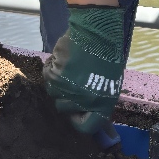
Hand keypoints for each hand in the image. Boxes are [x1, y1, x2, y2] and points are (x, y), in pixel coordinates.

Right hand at [45, 5, 125, 127]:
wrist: (98, 32)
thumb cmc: (108, 55)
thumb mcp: (110, 82)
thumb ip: (98, 98)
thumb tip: (88, 111)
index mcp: (102, 103)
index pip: (86, 126)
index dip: (79, 120)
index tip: (76, 112)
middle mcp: (82, 100)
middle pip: (64, 108)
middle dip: (66, 97)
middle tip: (73, 81)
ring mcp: (67, 89)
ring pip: (53, 92)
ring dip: (59, 81)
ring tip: (71, 67)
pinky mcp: (54, 76)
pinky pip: (47, 77)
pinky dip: (52, 68)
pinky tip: (64, 58)